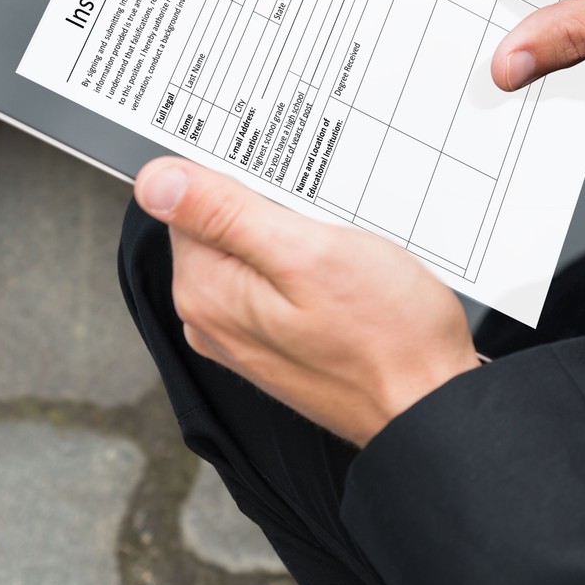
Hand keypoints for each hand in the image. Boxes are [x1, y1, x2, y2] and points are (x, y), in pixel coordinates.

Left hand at [135, 156, 479, 446]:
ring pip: (254, 249)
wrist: (429, 406)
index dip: (242, 177)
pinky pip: (277, 280)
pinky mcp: (277, 341)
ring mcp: (245, 334)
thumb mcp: (307, 253)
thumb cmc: (386, 336)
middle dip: (270, 206)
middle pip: (220, 224)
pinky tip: (343, 271)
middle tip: (324, 218)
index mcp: (207, 290)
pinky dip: (306, 264)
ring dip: (294, 234)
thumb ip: (225, 214)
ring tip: (341, 246)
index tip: (288, 187)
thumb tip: (156, 180)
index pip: (189, 198)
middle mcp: (213, 317)